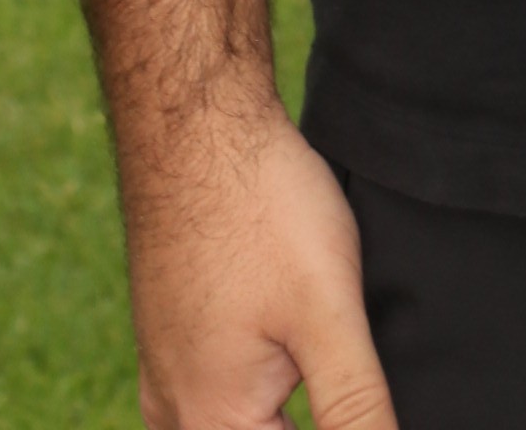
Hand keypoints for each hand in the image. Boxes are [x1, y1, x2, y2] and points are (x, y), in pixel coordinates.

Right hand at [126, 102, 396, 429]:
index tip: (357, 384)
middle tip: (344, 360)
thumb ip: (356, 406)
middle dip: (320, 413)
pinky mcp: (172, 339)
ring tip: (327, 358)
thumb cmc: (259, 210)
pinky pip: (218, 394)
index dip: (351, 426)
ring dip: (287, 410)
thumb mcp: (329, 313)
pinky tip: (294, 360)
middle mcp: (177, 414)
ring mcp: (168, 375)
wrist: (193, 125)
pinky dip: (261, 396)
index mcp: (215, 424)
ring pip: (238, 421)